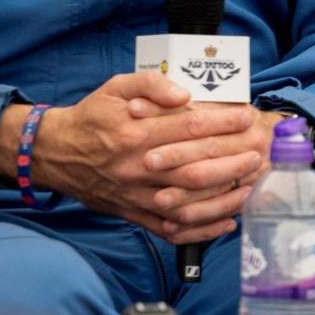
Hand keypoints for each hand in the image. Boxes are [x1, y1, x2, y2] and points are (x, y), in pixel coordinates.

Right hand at [0, 74, 271, 243]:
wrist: (55, 152)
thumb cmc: (93, 116)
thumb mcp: (116, 87)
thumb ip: (150, 84)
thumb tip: (183, 94)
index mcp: (134, 133)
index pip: (188, 128)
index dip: (222, 123)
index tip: (247, 118)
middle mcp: (137, 167)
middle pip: (194, 168)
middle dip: (232, 161)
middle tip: (259, 152)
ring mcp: (136, 195)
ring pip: (188, 202)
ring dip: (224, 197)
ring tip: (251, 184)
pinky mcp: (134, 214)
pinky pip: (171, 228)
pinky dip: (201, 230)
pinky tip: (227, 221)